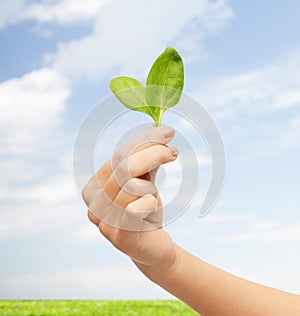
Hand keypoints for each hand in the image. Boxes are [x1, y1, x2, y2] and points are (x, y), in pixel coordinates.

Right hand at [82, 125, 178, 268]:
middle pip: (124, 167)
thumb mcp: (144, 179)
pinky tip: (152, 208)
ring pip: (133, 186)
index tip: (168, 132)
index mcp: (94, 186)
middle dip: (153, 153)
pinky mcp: (119, 238)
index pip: (119, 156)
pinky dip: (150, 202)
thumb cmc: (145, 209)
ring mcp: (104, 222)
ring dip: (150, 186)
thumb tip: (158, 126)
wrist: (152, 246)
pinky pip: (136, 208)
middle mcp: (93, 204)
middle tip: (173, 150)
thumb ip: (146, 156)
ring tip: (154, 193)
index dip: (144, 142)